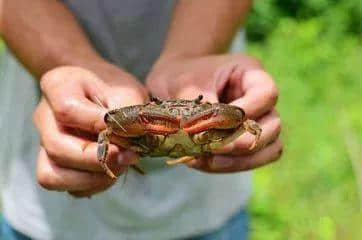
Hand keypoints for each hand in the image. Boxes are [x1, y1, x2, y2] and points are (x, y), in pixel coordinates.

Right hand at [34, 66, 146, 196]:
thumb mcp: (126, 91)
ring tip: (119, 167)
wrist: (105, 91)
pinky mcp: (52, 162)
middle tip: (128, 156)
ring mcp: (44, 142)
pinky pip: (63, 186)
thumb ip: (126, 116)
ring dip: (91, 178)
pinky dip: (90, 185)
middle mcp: (44, 115)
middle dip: (96, 160)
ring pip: (52, 175)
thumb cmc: (115, 88)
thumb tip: (125, 147)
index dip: (96, 126)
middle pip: (57, 148)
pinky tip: (110, 173)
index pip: (66, 110)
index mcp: (58, 86)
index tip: (123, 133)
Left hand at [147, 54, 281, 172]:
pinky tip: (201, 161)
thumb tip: (202, 134)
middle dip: (242, 142)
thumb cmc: (180, 77)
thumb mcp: (184, 83)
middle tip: (212, 148)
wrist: (172, 88)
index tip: (218, 123)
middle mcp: (260, 100)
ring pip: (269, 149)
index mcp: (250, 74)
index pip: (266, 93)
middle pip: (274, 126)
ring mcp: (258, 124)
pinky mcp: (246, 144)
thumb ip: (197, 105)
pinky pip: (250, 161)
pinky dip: (229, 165)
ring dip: (239, 160)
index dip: (248, 111)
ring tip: (206, 159)